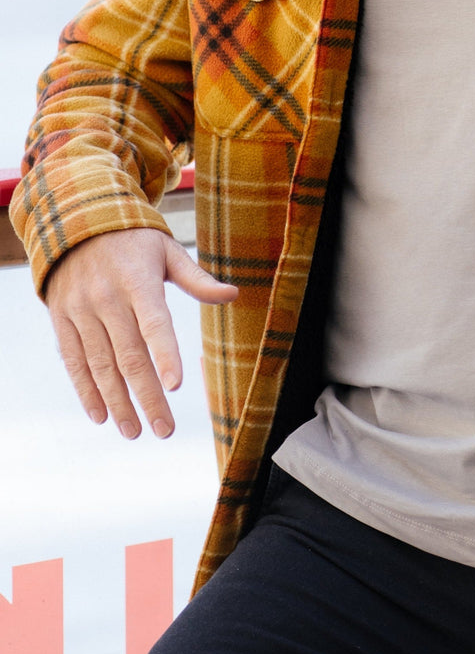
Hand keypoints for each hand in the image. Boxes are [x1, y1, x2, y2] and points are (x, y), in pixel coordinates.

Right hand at [46, 228, 237, 440]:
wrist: (77, 223)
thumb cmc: (134, 242)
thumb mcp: (167, 251)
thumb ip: (197, 279)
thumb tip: (233, 295)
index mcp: (138, 281)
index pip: (154, 323)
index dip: (165, 355)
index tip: (176, 386)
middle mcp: (107, 298)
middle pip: (129, 355)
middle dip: (147, 396)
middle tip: (164, 429)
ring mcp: (80, 309)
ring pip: (100, 365)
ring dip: (117, 402)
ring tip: (134, 431)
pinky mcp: (61, 318)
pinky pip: (73, 360)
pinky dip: (86, 390)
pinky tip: (101, 416)